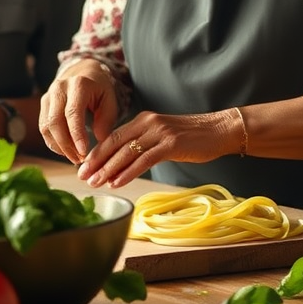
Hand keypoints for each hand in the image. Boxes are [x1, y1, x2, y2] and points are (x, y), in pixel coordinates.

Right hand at [39, 60, 119, 163]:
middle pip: (55, 122)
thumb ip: (106, 119)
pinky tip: (66, 150)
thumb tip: (99, 140)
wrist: (83, 72)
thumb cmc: (99, 89)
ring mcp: (48, 96)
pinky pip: (43, 128)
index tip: (83, 152)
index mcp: (78, 85)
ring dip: (59, 146)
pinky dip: (53, 142)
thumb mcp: (110, 100)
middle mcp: (59, 89)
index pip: (72, 113)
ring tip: (74, 157)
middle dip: (66, 145)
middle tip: (79, 159)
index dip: (76, 134)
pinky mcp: (43, 104)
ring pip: (46, 127)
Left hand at [76, 109, 234, 187]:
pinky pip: (143, 160)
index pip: (112, 137)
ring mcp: (158, 133)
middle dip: (96, 161)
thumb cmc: (191, 138)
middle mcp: (147, 123)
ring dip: (108, 169)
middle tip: (82, 176)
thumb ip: (143, 146)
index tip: (83, 167)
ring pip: (126, 152)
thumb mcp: (162, 138)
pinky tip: (117, 182)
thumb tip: (120, 165)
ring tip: (96, 183)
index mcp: (142, 120)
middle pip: (114, 143)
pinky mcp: (170, 144)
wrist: (219, 130)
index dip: (96, 153)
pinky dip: (128, 172)